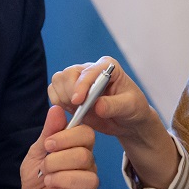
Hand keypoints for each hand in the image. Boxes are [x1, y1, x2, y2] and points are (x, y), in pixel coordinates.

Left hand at [20, 105, 98, 188]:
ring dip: (61, 179)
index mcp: (79, 148)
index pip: (88, 135)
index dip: (68, 137)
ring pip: (88, 180)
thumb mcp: (38, 150)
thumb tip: (55, 108)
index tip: (48, 144)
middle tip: (44, 166)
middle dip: (58, 160)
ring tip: (46, 181)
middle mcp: (88, 166)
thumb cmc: (37, 173)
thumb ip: (49, 132)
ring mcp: (86, 187)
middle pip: (85, 157)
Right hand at [47, 57, 161, 140]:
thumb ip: (114, 106)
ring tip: (78, 111)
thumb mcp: (130, 107)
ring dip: (62, 98)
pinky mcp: (70, 92)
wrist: (128, 121)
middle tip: (77, 109)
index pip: (89, 71)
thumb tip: (97, 106)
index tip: (78, 101)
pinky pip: (55, 93)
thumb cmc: (133, 109)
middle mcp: (90, 70)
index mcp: (107, 67)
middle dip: (69, 92)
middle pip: (68, 73)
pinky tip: (72, 113)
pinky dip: (58, 103)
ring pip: (58, 81)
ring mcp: (78, 80)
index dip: (81, 85)